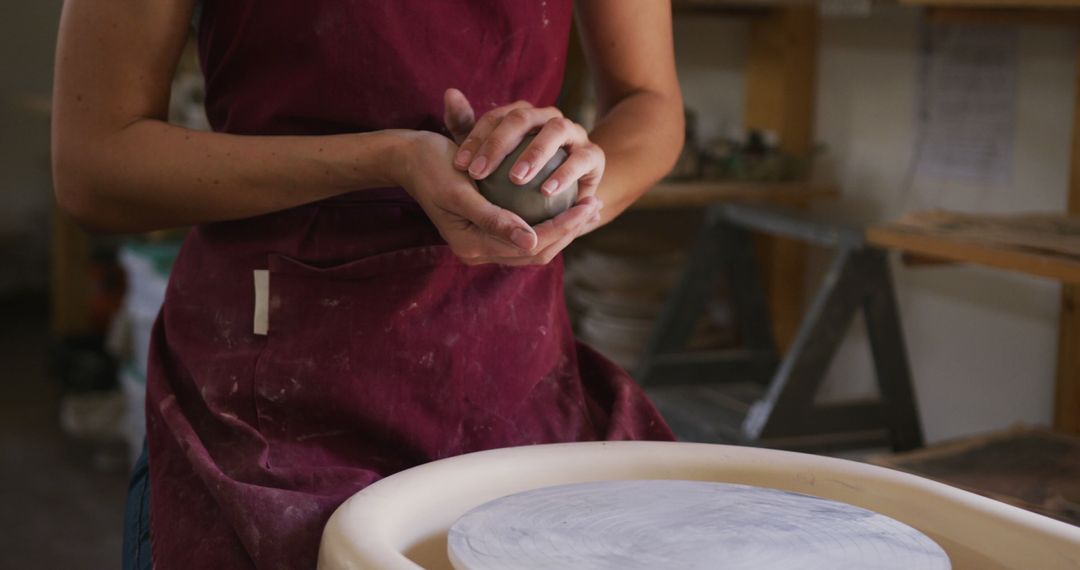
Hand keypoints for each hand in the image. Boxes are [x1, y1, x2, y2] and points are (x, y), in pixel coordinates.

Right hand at [394, 130, 601, 265]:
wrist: (409, 158)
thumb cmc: (433, 165)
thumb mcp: (462, 191)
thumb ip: (494, 220)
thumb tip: (532, 242)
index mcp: (473, 248)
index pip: (531, 245)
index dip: (564, 227)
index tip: (588, 203)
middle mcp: (479, 252)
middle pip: (537, 251)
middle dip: (570, 230)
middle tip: (596, 204)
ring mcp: (484, 243)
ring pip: (535, 245)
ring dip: (563, 228)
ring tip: (589, 207)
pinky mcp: (487, 230)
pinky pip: (525, 232)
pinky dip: (548, 221)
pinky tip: (568, 202)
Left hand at [443, 88, 604, 200]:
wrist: (565, 197)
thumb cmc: (521, 180)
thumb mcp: (490, 159)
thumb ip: (466, 129)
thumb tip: (450, 92)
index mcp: (524, 115)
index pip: (497, 117)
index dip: (476, 138)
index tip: (460, 166)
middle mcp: (549, 118)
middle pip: (523, 118)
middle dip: (499, 144)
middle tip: (479, 173)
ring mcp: (575, 133)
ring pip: (556, 130)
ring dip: (535, 153)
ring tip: (516, 178)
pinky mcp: (594, 155)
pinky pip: (581, 159)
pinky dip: (565, 174)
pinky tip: (546, 191)